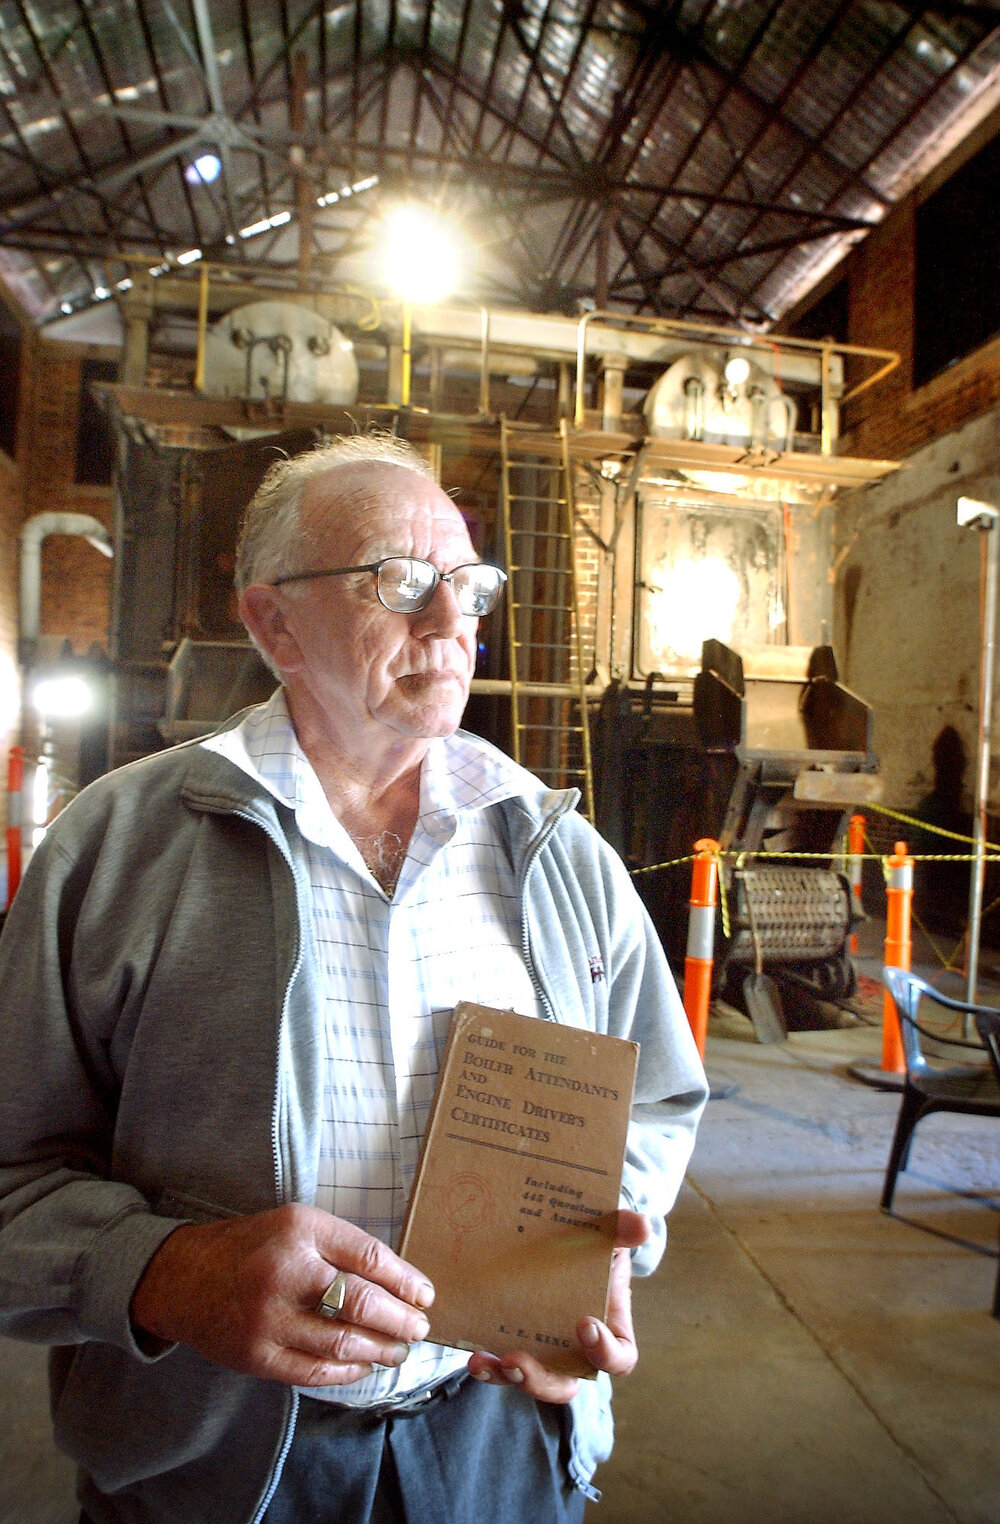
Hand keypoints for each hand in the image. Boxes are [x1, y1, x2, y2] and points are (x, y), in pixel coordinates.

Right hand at [130, 1203, 434, 1386]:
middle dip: (401, 1320)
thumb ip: (340, 1246)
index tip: (425, 1295)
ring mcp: (268, 1319)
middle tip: (420, 1328)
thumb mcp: (295, 1225)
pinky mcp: (256, 1356)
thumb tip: (396, 1281)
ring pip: (342, 1342)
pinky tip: (363, 1366)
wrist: (182, 1276)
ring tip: (398, 1350)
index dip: (405, 1280)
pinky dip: (346, 1372)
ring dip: (380, 1350)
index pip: (369, 1257)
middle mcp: (285, 1272)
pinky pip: (314, 1370)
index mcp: (300, 1231)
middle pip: (361, 1303)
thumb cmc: (251, 1247)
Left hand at [465, 1210, 648, 1403]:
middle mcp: (575, 1352)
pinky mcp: (514, 1344)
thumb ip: (623, 1231)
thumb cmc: (591, 1245)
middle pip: (565, 1384)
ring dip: (505, 1376)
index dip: (604, 1351)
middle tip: (516, 1361)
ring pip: (528, 1379)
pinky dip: (487, 1365)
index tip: (584, 1324)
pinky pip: (502, 1365)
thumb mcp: (608, 1235)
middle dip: (540, 1379)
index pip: (618, 1358)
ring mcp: (544, 1352)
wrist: (561, 1239)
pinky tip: (471, 1353)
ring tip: (481, 1361)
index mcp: (610, 1332)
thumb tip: (642, 1225)